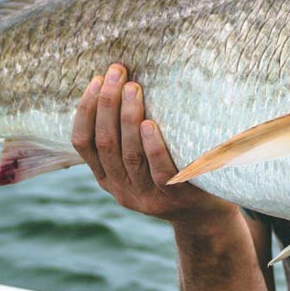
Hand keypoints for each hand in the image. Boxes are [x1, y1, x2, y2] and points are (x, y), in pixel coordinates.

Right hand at [71, 64, 237, 227]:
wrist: (206, 218)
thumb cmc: (172, 174)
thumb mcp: (141, 162)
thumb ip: (126, 136)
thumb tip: (119, 83)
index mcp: (107, 177)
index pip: (83, 142)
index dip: (86, 109)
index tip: (97, 79)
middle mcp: (121, 189)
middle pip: (105, 143)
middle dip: (108, 104)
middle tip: (117, 72)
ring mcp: (147, 197)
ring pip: (129, 155)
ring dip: (128, 118)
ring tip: (133, 88)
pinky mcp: (175, 199)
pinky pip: (160, 172)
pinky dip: (153, 147)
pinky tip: (151, 124)